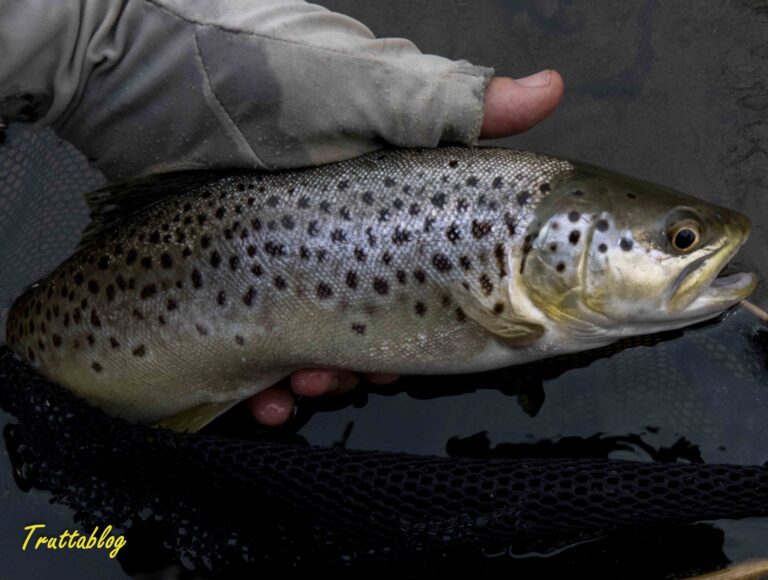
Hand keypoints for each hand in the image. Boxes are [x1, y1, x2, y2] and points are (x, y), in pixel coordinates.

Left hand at [248, 71, 564, 425]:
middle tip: (355, 376)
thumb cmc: (265, 73)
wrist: (142, 70)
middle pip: (370, 318)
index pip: (430, 272)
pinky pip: (247, 347)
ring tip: (302, 388)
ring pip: (312, 342)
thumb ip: (455, 103)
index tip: (428, 348)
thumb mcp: (369, 89)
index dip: (438, 318)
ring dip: (319, 380)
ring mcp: (272, 256)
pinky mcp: (218, 273)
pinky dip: (261, 383)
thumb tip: (550, 87)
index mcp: (381, 199)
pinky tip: (265, 397)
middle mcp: (332, 232)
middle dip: (371, 359)